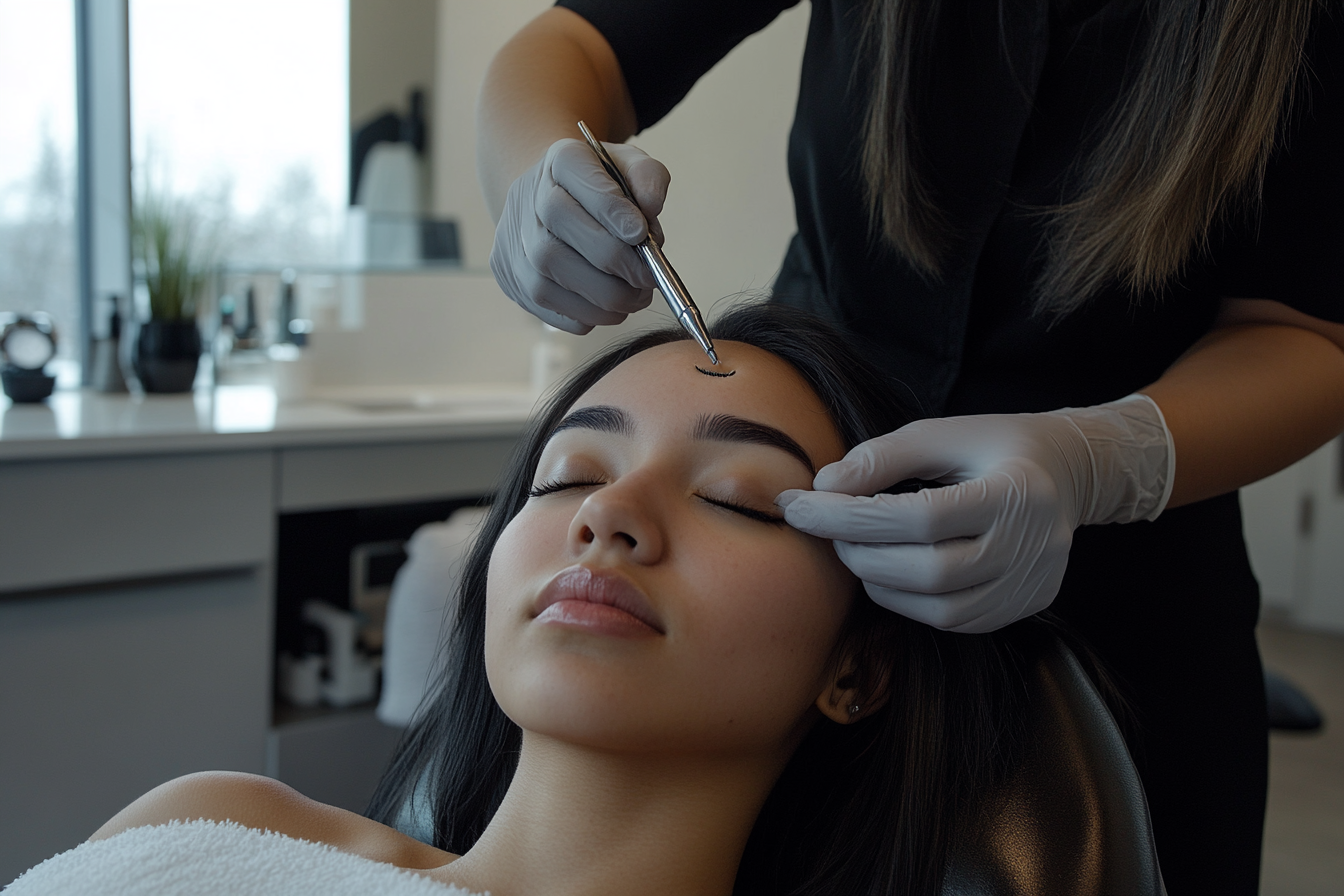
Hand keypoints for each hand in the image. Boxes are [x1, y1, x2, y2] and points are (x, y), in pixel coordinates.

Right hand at [489, 137, 669, 333]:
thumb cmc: (600, 187)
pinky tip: (610, 303)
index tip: (641, 235)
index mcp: (559, 161)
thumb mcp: (628, 166)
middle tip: (648, 277)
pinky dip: (591, 315)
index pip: (576, 182)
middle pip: (559, 242)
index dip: (610, 212)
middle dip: (614, 266)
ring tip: (636, 296)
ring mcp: (513, 245)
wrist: (553, 198)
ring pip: (553, 284)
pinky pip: (554, 311)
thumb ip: (647, 177)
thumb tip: (651, 207)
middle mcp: (526, 200)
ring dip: (606, 298)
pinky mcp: (514, 280)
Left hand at [777, 397, 1173, 632]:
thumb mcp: (942, 433)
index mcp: (1016, 491)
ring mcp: (1029, 586)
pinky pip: (951, 620)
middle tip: (824, 525)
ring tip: (852, 546)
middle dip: (859, 550)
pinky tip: (887, 570)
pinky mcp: (1020, 609)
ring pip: (938, 608)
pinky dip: (906, 600)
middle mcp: (1030, 547)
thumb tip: (825, 487)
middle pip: (928, 570)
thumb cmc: (995, 447)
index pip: (919, 516)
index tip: (797, 504)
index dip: (850, 515)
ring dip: (878, 580)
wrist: (1068, 474)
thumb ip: (883, 456)